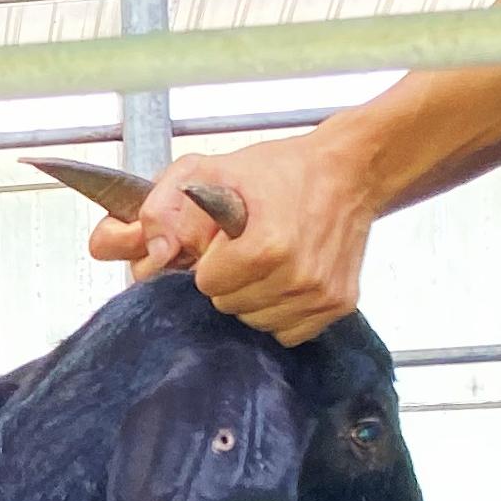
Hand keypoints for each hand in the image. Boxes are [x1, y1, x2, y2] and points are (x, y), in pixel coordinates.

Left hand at [84, 131, 383, 347]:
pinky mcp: (339, 304)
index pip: (207, 285)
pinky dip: (282, 310)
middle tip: (247, 248)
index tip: (227, 240)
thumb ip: (162, 209)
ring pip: (257, 322)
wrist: (349, 169)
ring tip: (269, 260)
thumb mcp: (208, 171)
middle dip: (229, 280)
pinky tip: (288, 277)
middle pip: (229, 306)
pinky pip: (289, 331)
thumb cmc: (280, 170)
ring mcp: (320, 293)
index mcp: (265, 246)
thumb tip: (151, 255)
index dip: (210, 261)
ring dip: (254, 296)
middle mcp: (297, 275)